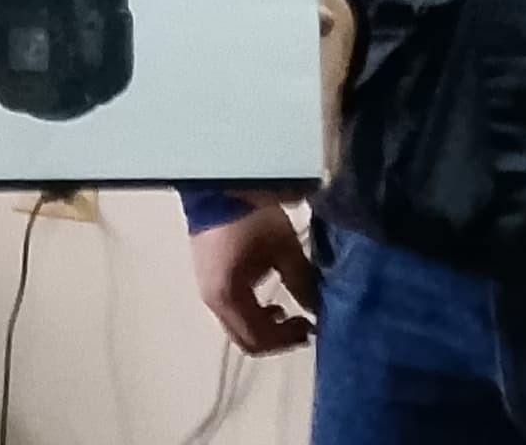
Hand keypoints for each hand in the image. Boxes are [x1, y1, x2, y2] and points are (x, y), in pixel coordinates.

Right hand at [186, 193, 317, 353]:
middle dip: (277, 337)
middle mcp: (213, 300)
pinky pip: (233, 309)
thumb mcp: (283, 248)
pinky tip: (270, 297)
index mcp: (227, 297)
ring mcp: (207, 289)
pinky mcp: (210, 278)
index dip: (288, 339)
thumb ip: (302, 282)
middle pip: (246, 338)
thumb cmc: (250, 217)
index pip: (258, 338)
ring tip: (289, 311)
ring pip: (239, 325)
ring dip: (265, 325)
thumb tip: (317, 307)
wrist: (218, 186)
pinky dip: (254, 311)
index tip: (312, 327)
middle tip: (304, 325)